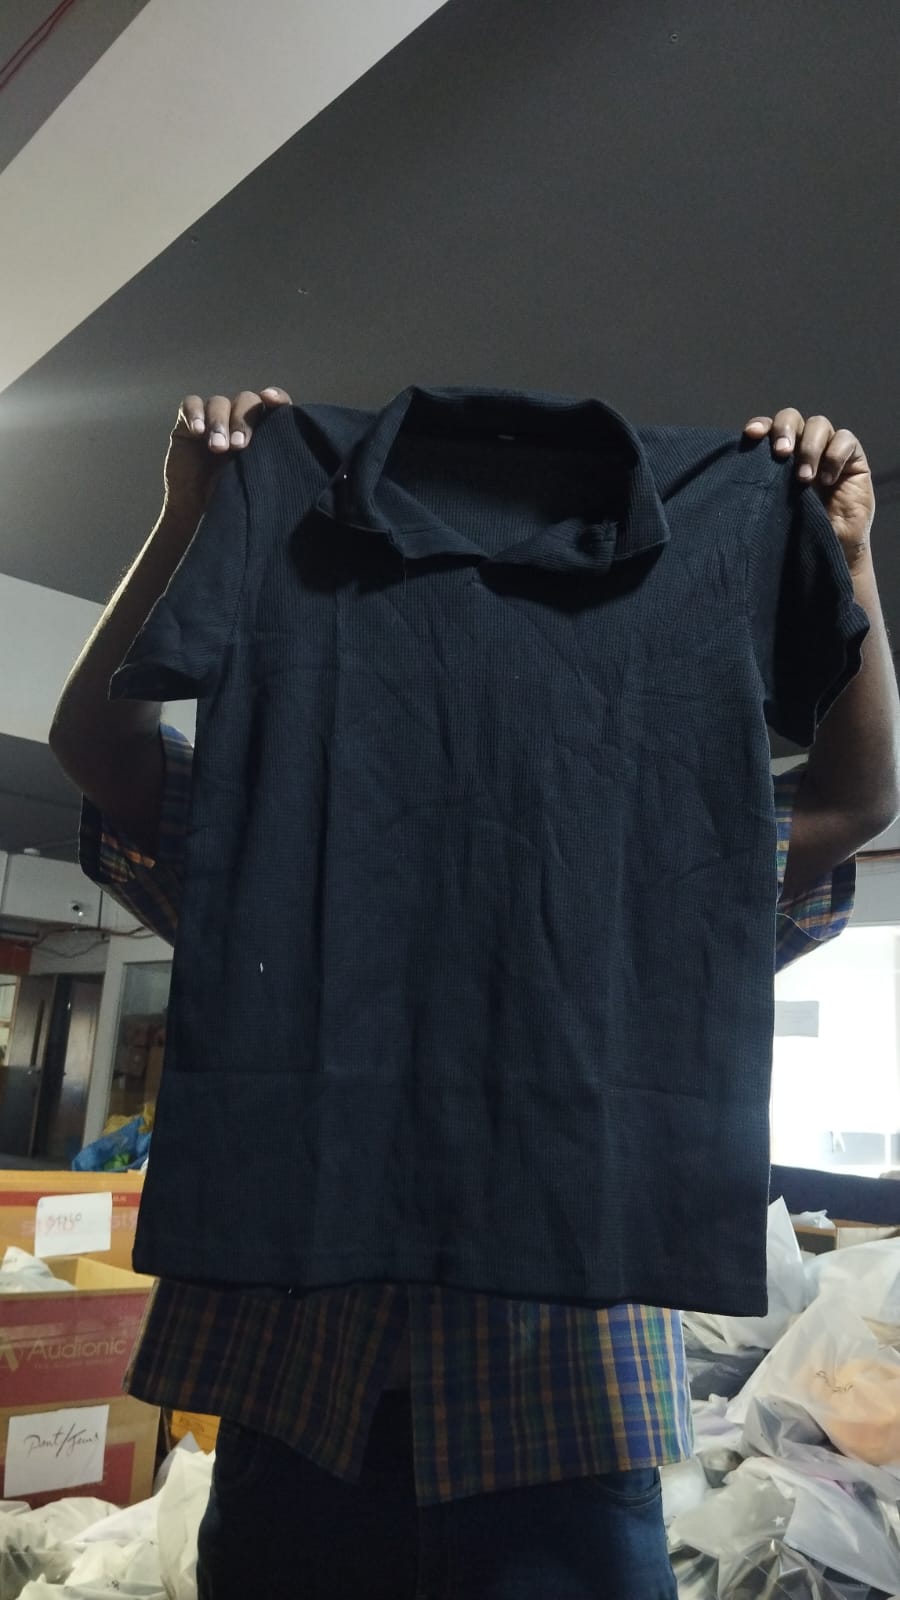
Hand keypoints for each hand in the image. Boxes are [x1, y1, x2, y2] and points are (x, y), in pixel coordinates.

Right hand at [163, 386, 292, 516]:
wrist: (197, 512)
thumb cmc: (232, 500)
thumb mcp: (256, 483)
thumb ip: (270, 462)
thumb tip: (289, 455)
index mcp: (263, 431)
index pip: (275, 404)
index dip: (276, 397)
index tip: (272, 400)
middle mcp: (239, 420)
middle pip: (247, 401)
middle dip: (243, 420)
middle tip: (239, 446)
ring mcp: (214, 420)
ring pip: (219, 403)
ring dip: (219, 422)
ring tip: (217, 448)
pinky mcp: (188, 423)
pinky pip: (191, 404)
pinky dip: (195, 414)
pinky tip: (198, 432)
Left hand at [743, 409, 873, 572]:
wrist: (831, 548)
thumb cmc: (797, 530)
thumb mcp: (773, 506)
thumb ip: (761, 483)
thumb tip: (738, 470)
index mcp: (777, 453)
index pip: (767, 427)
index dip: (760, 425)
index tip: (751, 435)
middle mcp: (801, 445)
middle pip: (791, 418)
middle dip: (784, 431)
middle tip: (780, 453)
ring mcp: (827, 448)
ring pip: (818, 424)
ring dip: (809, 448)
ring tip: (804, 479)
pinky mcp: (853, 457)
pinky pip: (846, 439)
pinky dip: (835, 455)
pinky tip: (828, 479)